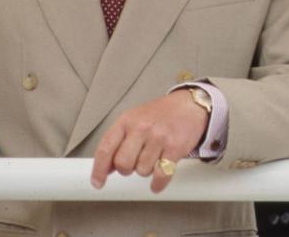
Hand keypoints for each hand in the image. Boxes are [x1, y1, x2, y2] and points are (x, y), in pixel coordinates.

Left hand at [90, 89, 209, 192]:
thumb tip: (106, 168)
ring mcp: (159, 137)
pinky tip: (158, 181)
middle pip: (123, 164)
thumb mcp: (135, 118)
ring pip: (142, 171)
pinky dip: (158, 183)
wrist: (190, 105)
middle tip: (135, 162)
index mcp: (127, 120)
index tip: (97, 182)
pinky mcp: (175, 147)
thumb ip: (119, 140)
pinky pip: (161, 175)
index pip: (105, 148)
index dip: (99, 170)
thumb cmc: (162, 113)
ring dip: (146, 170)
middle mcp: (142, 127)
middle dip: (127, 169)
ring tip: (154, 157)